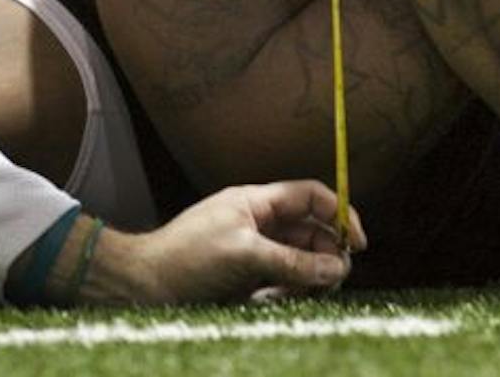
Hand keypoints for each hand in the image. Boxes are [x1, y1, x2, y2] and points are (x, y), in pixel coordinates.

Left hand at [88, 181, 364, 303]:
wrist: (142, 286)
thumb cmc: (186, 258)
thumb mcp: (244, 254)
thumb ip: (293, 260)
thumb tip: (336, 267)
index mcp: (257, 202)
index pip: (310, 196)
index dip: (339, 214)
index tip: (357, 244)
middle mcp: (258, 223)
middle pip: (310, 233)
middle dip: (324, 257)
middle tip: (329, 283)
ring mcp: (253, 252)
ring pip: (298, 263)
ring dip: (303, 280)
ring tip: (285, 296)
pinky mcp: (246, 279)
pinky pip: (280, 284)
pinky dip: (282, 295)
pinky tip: (264, 303)